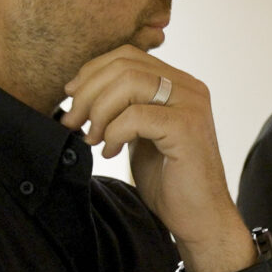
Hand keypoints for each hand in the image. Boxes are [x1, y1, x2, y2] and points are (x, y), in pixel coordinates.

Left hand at [61, 48, 253, 271]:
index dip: (92, 72)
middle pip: (124, 64)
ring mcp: (190, 105)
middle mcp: (188, 87)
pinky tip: (111, 152)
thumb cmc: (168, 179)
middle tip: (74, 122)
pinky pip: (136, 116)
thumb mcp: (139, 133)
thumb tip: (77, 92)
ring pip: (129, 83)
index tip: (71, 99)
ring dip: (99, 110)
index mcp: (177, 83)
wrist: (199, 216)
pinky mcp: (186, 128)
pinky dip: (114, 132)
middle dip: (88, 92)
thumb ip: (122, 108)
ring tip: (93, 138)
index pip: (127, 55)